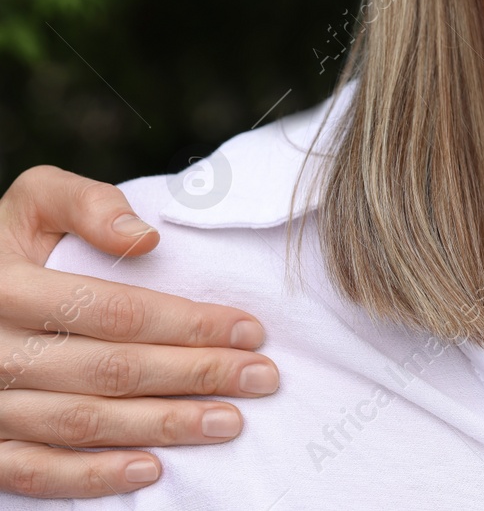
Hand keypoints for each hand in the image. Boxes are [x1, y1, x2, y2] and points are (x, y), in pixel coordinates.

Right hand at [0, 166, 279, 497]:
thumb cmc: (11, 244)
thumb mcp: (35, 202)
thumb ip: (86, 204)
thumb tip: (145, 237)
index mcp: (10, 287)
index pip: (116, 312)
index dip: (189, 323)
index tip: (250, 330)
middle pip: (112, 370)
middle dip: (197, 375)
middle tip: (261, 378)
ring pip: (84, 424)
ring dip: (163, 427)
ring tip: (229, 422)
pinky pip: (33, 472)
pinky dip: (92, 478)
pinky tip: (151, 470)